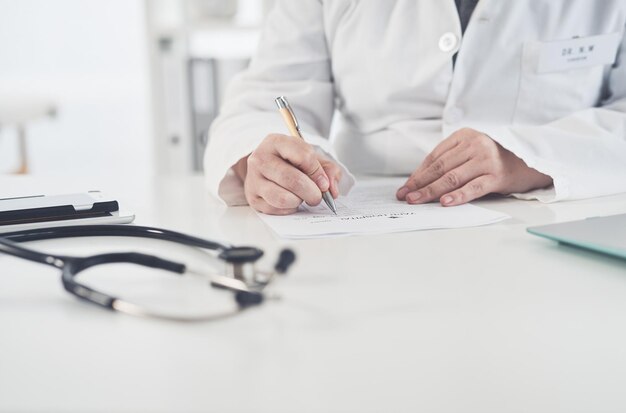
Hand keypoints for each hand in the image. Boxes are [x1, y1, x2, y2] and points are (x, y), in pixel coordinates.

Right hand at [236, 134, 341, 214]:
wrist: (266, 169)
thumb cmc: (291, 162)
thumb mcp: (311, 158)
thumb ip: (328, 169)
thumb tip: (332, 190)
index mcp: (276, 142)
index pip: (303, 156)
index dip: (318, 172)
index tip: (324, 183)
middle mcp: (260, 158)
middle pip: (293, 180)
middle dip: (312, 192)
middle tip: (317, 196)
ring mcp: (253, 179)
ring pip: (283, 198)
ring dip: (299, 201)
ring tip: (301, 197)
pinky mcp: (252, 198)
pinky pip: (276, 209)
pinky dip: (289, 208)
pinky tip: (290, 201)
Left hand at [396, 128, 552, 205]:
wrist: (532, 160)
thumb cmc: (496, 158)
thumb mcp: (472, 151)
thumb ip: (452, 160)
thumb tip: (421, 180)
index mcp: (465, 135)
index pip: (435, 157)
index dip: (418, 173)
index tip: (406, 186)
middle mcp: (475, 145)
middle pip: (440, 168)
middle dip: (419, 183)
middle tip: (404, 195)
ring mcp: (486, 160)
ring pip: (452, 178)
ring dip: (430, 191)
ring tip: (416, 200)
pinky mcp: (497, 176)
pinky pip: (473, 188)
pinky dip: (457, 196)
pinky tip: (445, 202)